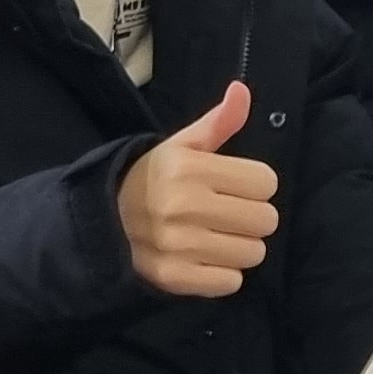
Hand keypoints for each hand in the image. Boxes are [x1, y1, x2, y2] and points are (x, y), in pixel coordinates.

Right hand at [118, 80, 278, 297]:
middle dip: (253, 217)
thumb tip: (242, 91)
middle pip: (266, 220)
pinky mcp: (174, 277)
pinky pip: (231, 282)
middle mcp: (183, 205)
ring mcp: (178, 245)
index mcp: (188, 168)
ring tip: (217, 237)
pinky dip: (224, 275)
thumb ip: (219, 122)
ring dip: (241, 247)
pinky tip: (206, 259)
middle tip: (228, 215)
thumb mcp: (182, 146)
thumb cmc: (156, 180)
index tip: (236, 188)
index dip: (256, 185)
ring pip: (253, 253)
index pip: (266, 182)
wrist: (107, 221)